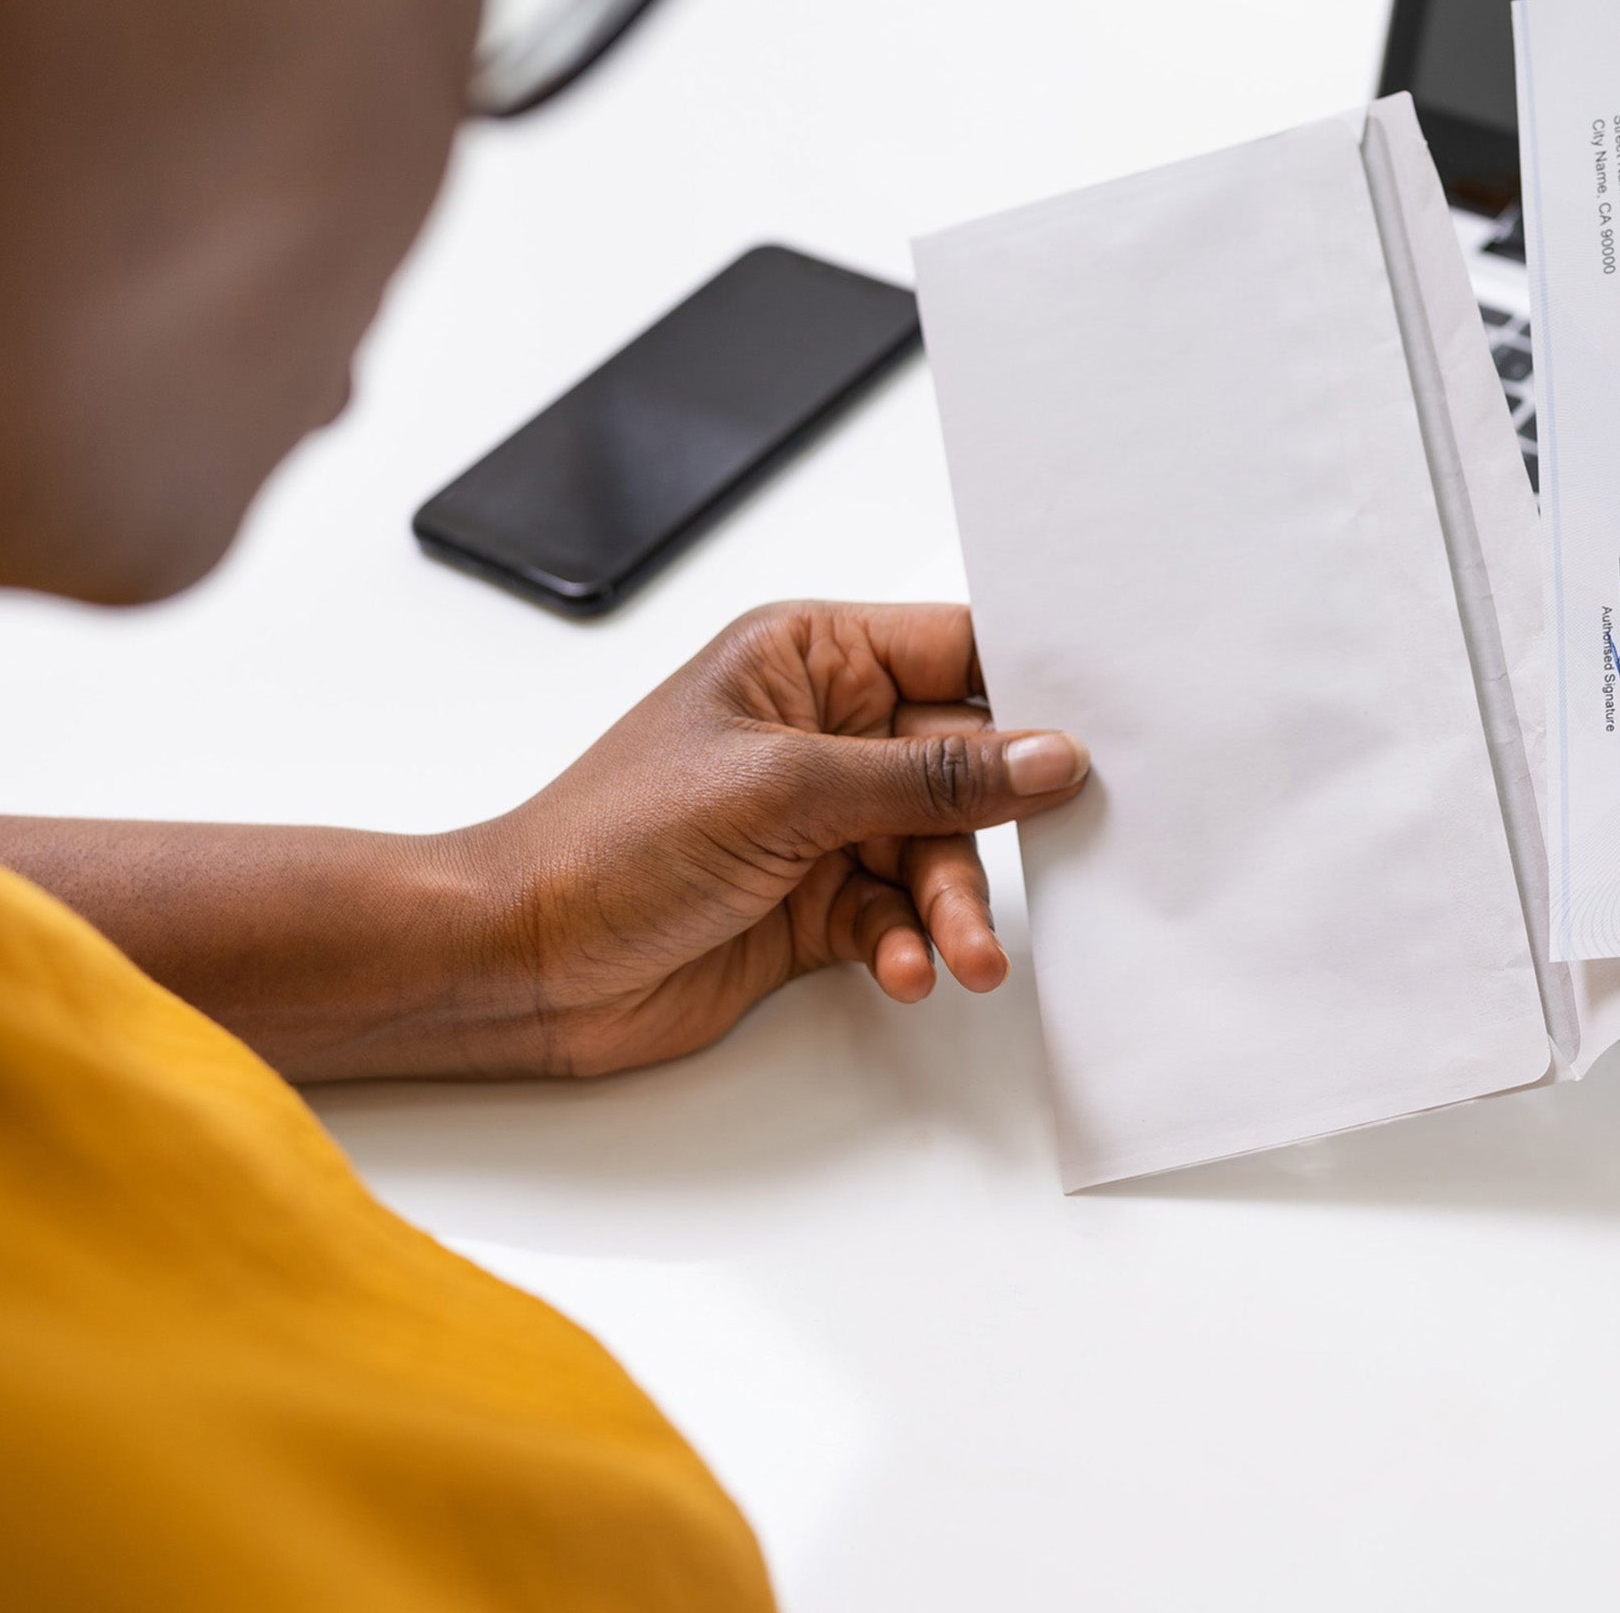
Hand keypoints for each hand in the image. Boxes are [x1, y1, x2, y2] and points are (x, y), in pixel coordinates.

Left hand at [449, 602, 1087, 1076]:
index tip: (1100, 734)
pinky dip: (906, 944)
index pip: (955, 651)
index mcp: (808, 657)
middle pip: (963, 764)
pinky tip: (896, 968)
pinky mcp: (813, 900)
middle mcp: (822, 731)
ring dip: (952, 905)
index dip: (1031, 690)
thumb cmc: (610, 841)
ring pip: (936, 851)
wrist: (520, 963)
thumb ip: (929, 777)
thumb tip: (1047, 756)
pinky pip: (897, 914)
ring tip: (960, 954)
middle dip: (994, 827)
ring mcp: (818, 820)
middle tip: (1041, 870)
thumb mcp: (787, 791)